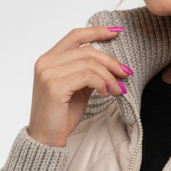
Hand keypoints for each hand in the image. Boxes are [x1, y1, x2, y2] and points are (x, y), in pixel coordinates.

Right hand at [27, 26, 131, 147]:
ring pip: (89, 63)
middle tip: (124, 74)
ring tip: (118, 90)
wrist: (45, 139)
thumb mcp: (77, 90)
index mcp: (49, 59)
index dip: (97, 31)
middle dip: (110, 62)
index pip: (75, 36)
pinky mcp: (55, 86)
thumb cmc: (60, 117)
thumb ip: (87, 74)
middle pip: (87, 51)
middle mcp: (46, 62)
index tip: (116, 32)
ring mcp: (49, 73)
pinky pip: (87, 76)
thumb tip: (110, 66)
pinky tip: (106, 94)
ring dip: (109, 77)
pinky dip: (102, 84)